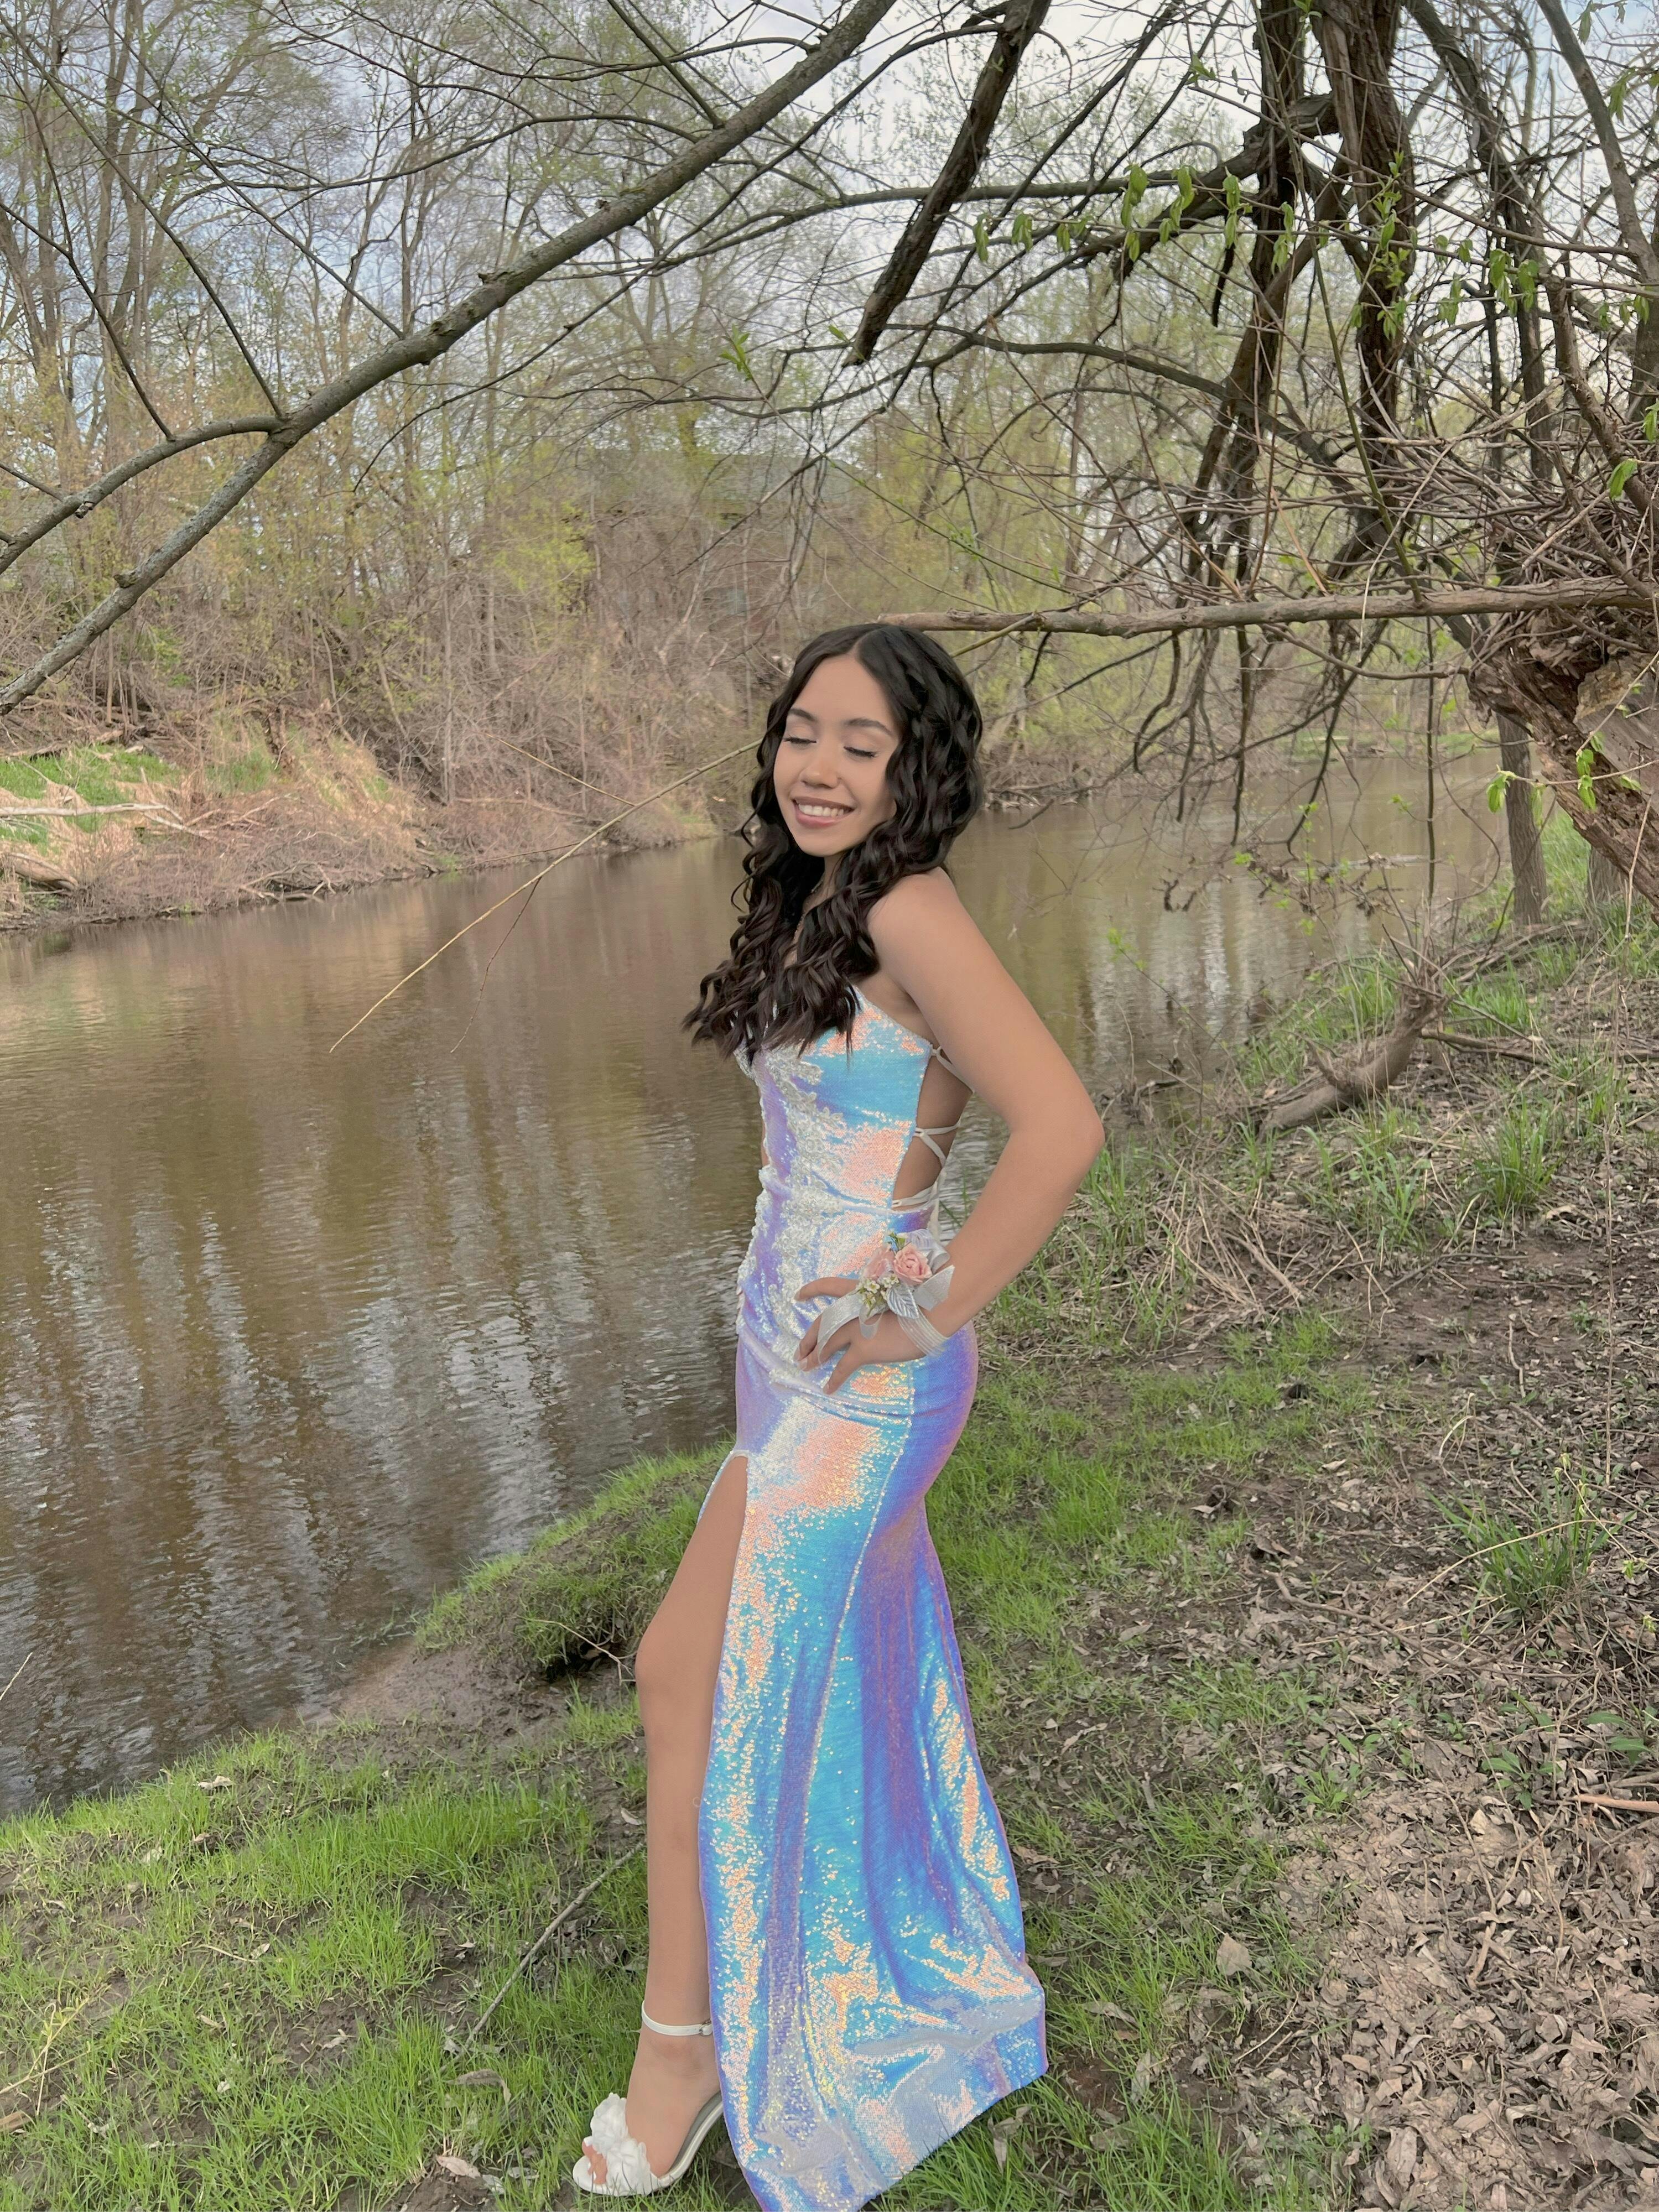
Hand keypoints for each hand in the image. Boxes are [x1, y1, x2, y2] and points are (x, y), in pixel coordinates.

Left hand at [794, 1276, 921, 1393]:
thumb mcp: (897, 1293)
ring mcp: (856, 1329)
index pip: (829, 1286)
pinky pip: (843, 1367)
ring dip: (813, 1356)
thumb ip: (884, 1302)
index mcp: (860, 1291)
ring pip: (825, 1344)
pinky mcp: (863, 1349)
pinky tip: (827, 1388)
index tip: (798, 1295)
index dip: (812, 1290)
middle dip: (808, 1338)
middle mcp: (853, 1308)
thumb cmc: (923, 1299)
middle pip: (821, 1323)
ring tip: (805, 1365)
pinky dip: (834, 1379)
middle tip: (799, 1350)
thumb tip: (885, 1312)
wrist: (931, 1309)